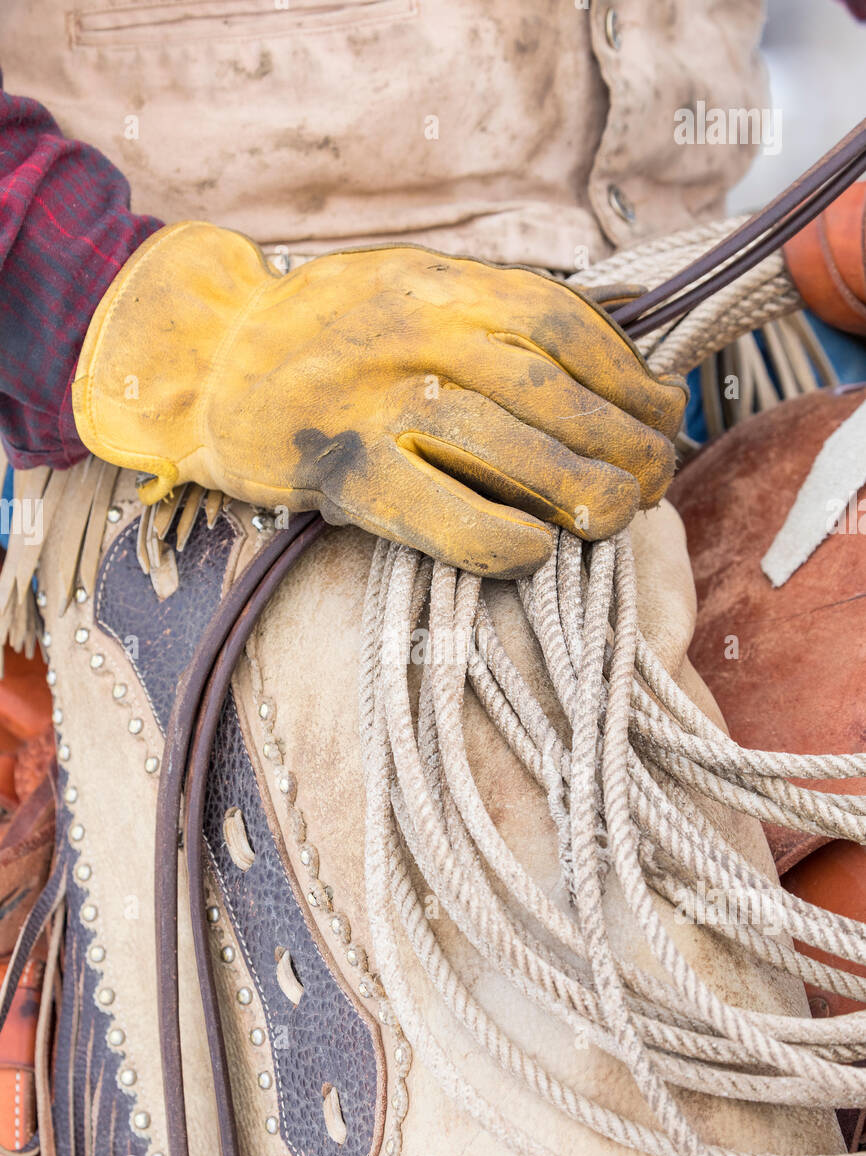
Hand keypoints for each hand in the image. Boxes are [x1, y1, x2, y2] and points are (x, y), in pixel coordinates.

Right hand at [72, 223, 686, 577]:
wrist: (204, 358)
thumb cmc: (324, 335)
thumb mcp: (409, 290)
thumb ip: (492, 316)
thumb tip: (610, 370)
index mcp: (438, 283)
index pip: (565, 324)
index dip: (632, 377)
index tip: (664, 416)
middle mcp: (413, 333)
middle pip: (552, 392)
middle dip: (625, 443)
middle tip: (655, 480)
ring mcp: (374, 403)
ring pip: (509, 449)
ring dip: (582, 492)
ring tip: (616, 516)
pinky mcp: (339, 471)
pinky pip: (438, 513)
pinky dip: (500, 539)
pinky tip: (536, 552)